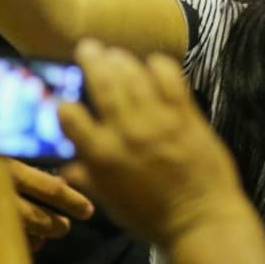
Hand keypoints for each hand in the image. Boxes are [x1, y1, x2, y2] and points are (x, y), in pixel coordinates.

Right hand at [57, 40, 255, 249]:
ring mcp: (157, 119)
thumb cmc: (153, 216)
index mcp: (102, 156)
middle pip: (103, 83)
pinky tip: (152, 62)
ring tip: (113, 51)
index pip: (70, 116)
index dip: (63, 104)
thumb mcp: (112, 203)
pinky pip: (170, 77)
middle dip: (92, 60)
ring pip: (133, 75)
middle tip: (87, 47)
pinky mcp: (185, 113)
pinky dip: (159, 65)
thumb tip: (67, 168)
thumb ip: (89, 178)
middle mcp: (126, 131)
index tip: (65, 99)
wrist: (201, 219)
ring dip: (121, 59)